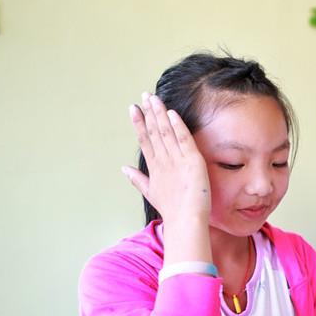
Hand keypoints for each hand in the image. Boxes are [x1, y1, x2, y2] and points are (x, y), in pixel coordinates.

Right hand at [121, 93, 209, 223]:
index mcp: (154, 167)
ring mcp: (176, 160)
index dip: (139, 123)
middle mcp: (163, 161)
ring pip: (165, 132)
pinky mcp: (192, 161)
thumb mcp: (151, 192)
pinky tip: (172, 113)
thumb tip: (123, 169)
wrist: (185, 220)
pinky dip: (177, 126)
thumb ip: (137, 179)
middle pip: (153, 132)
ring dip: (160, 113)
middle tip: (144, 95)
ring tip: (154, 98)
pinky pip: (184, 139)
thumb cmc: (172, 209)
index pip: (145, 140)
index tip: (133, 108)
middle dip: (148, 112)